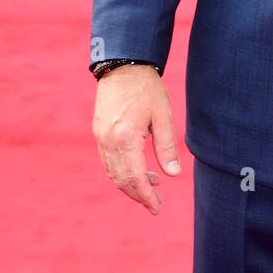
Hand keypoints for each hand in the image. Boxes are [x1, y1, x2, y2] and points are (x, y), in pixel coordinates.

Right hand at [93, 63, 180, 214]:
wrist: (123, 65)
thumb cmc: (146, 88)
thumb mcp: (163, 116)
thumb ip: (167, 147)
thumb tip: (173, 175)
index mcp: (125, 138)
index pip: (134, 177)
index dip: (146, 196)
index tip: (156, 208)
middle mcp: (108, 141)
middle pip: (121, 179)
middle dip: (138, 194)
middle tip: (154, 204)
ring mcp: (100, 137)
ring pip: (112, 172)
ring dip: (129, 184)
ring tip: (151, 185)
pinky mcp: (98, 132)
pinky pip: (107, 160)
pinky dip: (120, 171)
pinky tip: (137, 169)